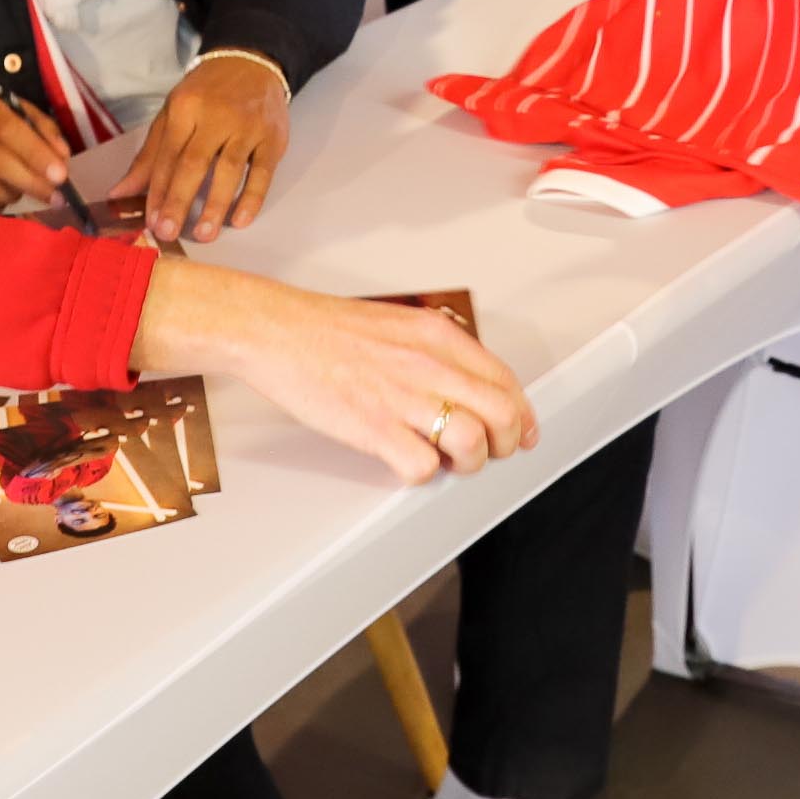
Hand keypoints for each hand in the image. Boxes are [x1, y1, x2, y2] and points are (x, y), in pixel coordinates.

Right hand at [0, 76, 72, 211]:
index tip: (61, 175)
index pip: (5, 126)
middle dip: (29, 179)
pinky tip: (7, 197)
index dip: (34, 152)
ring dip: (13, 193)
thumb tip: (61, 156)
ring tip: (32, 193)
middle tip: (55, 196)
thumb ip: (38, 127)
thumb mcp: (9, 107)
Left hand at [113, 54, 290, 244]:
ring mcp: (248, 126)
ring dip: (216, 205)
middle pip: (194, 163)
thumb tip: (120, 193)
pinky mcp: (273, 137)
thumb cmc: (206, 94)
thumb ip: (150, 155)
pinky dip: (252, 198)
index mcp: (186, 108)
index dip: (157, 190)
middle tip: (168, 232)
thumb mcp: (172, 114)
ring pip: (229, 170)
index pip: (168, 155)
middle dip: (179, 200)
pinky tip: (240, 220)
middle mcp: (217, 115)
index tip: (150, 221)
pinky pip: (263, 172)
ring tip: (204, 234)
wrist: (252, 62)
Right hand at [134, 261, 538, 483]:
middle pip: (501, 414)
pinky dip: (422, 475)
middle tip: (488, 452)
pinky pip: (422, 467)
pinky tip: (408, 463)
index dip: (521, 414)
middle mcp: (429, 364)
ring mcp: (402, 397)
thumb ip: (437, 351)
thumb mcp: (399, 323)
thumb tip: (468, 383)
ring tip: (448, 461)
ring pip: (473, 442)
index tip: (522, 431)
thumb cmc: (330, 331)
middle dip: (504, 443)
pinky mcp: (373, 427)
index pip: (505, 380)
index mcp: (438, 336)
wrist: (277, 331)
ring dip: (468, 463)